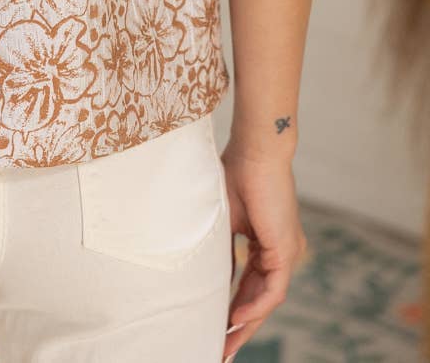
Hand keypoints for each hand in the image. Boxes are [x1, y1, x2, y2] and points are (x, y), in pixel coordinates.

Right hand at [220, 143, 307, 359]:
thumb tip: (205, 273)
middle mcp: (282, 252)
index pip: (250, 286)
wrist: (255, 149)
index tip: (215, 329)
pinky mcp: (285, 249)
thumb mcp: (223, 218)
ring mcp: (286, 252)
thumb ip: (221, 246)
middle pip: (260, 301)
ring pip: (267, 300)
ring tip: (224, 344)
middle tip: (220, 351)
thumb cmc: (236, 171)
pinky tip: (235, 318)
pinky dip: (253, 305)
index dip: (233, 309)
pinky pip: (272, 290)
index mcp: (267, 244)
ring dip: (246, 324)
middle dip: (239, 328)